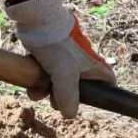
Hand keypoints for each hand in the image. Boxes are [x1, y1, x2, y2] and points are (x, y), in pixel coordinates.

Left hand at [6, 0, 113, 118]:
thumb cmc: (57, 47)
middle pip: (78, 88)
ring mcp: (64, 60)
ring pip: (59, 83)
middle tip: (54, 100)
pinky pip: (46, 75)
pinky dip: (38, 81)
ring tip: (37, 92)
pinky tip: (30, 83)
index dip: (105, 93)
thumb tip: (69, 114)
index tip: (95, 101)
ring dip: (47, 91)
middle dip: (64, 98)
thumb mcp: (64, 75)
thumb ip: (68, 97)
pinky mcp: (49, 57)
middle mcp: (80, 63)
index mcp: (92, 65)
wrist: (36, 23)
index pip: (108, 81)